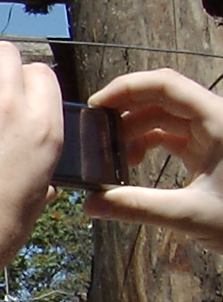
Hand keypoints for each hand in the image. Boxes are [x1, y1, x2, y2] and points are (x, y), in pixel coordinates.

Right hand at [85, 68, 222, 251]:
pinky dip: (149, 143)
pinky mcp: (210, 150)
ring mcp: (214, 134)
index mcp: (218, 122)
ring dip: (135, 130)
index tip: (96, 106)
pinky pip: (173, 135)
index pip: (166, 86)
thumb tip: (92, 205)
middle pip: (162, 98)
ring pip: (165, 116)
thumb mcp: (190, 215)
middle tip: (95, 132)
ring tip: (112, 155)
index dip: (127, 88)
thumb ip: (138, 207)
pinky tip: (133, 163)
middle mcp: (216, 120)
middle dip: (126, 112)